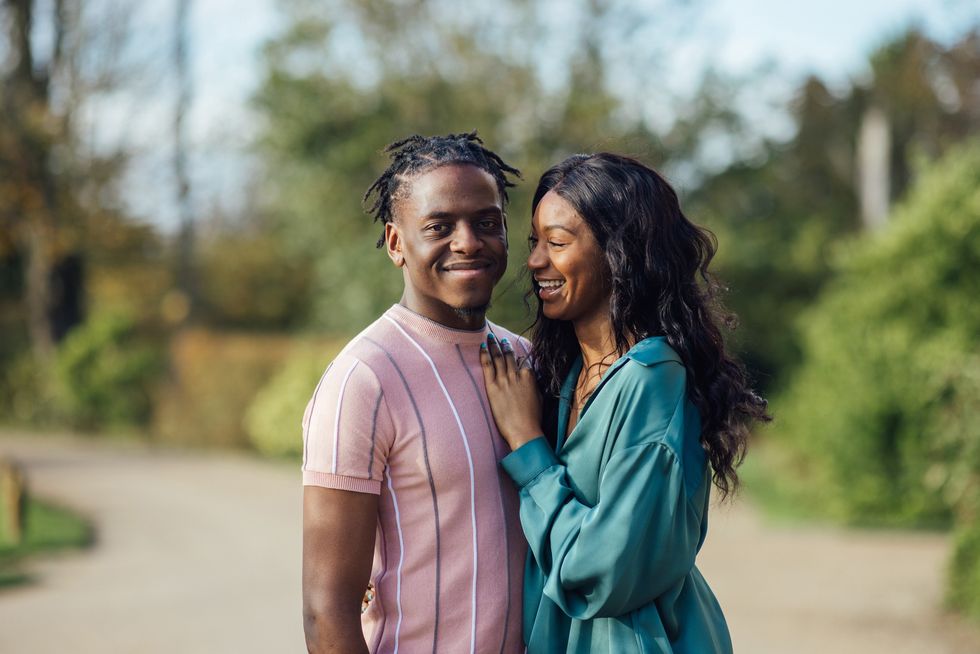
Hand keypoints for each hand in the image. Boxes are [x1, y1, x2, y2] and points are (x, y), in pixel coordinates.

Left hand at [480, 334, 542, 450]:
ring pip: (498, 357)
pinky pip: (488, 365)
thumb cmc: (533, 419)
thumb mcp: (538, 399)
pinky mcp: (493, 386)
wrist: (524, 430)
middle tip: (500, 338)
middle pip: (509, 356)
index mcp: (529, 377)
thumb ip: (533, 387)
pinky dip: (485, 354)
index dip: (518, 359)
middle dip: (504, 345)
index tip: (514, 354)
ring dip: (494, 345)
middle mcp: (517, 375)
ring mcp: (504, 380)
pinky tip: (482, 346)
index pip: (523, 363)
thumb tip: (531, 381)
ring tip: (490, 337)